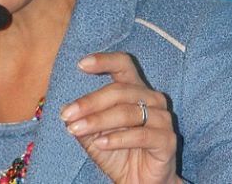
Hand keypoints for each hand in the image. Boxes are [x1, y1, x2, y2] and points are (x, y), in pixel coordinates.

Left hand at [60, 52, 179, 183]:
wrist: (139, 183)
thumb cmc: (118, 154)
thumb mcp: (94, 136)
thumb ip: (82, 121)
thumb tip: (64, 109)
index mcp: (135, 90)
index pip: (123, 65)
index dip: (104, 61)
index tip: (81, 64)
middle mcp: (152, 99)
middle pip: (120, 91)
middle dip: (90, 102)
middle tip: (67, 114)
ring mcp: (162, 119)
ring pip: (127, 112)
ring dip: (98, 121)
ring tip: (76, 130)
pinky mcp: (167, 140)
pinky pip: (140, 134)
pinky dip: (117, 139)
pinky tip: (100, 144)